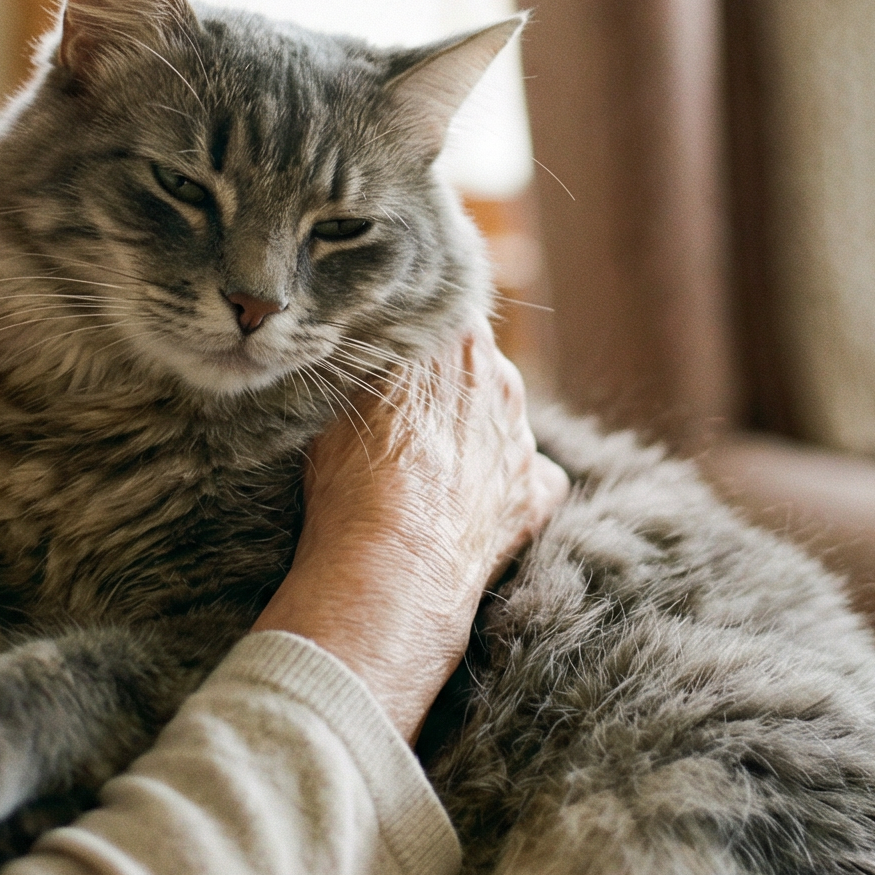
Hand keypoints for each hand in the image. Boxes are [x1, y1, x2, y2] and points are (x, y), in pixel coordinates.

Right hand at [253, 322, 567, 739]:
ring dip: (470, 433)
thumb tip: (359, 336)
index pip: (444, 307)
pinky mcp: (537, 494)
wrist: (391, 568)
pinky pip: (532, 474)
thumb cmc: (351, 477)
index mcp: (458, 337)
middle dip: (442, 381)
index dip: (417, 324)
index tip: (393, 345)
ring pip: (499, 417)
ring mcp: (524, 438)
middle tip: (397, 416)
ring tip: (422, 472)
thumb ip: (365, 356)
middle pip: (474, 362)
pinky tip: (471, 504)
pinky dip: (507, 483)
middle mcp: (501, 378)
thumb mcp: (338, 394)